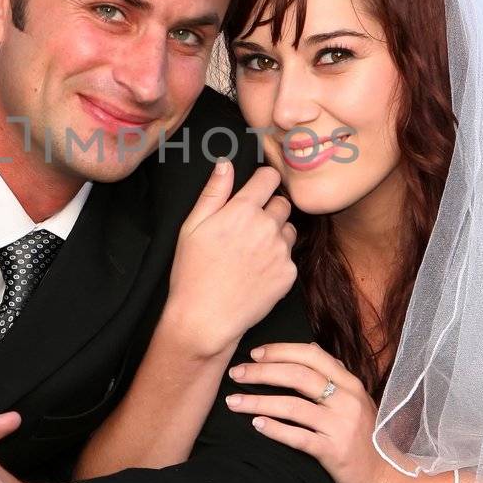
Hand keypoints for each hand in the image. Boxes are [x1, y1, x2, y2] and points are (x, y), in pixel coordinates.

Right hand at [164, 162, 297, 357]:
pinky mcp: (289, 274)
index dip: (263, 180)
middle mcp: (267, 227)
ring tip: (252, 252)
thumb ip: (214, 192)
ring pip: (289, 229)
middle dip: (269, 209)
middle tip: (248, 228)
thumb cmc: (192, 273)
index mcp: (242, 210)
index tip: (257, 189)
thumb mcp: (192, 227)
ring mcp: (281, 251)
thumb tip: (226, 163)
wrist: (206, 318)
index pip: (269, 177)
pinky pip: (290, 257)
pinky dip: (278, 260)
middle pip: (282, 203)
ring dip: (276, 234)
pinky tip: (257, 272)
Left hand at [225, 342, 390, 482]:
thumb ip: (334, 377)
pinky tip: (256, 424)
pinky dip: (275, 429)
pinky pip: (298, 437)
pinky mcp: (335, 453)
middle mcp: (348, 401)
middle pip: (299, 376)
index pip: (312, 356)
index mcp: (351, 384)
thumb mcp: (355, 402)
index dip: (281, 351)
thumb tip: (309, 349)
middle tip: (236, 374)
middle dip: (262, 372)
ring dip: (258, 401)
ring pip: (293, 406)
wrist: (382, 481)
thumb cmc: (363, 440)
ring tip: (233, 402)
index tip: (254, 353)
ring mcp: (342, 426)